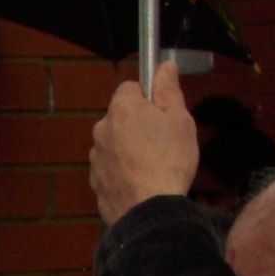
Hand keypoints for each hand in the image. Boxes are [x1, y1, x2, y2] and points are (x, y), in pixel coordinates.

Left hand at [90, 60, 200, 224]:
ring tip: (152, 167)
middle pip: (120, 117)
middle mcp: (101, 129)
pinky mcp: (94, 182)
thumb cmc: (170, 159)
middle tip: (162, 142)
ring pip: (114, 143)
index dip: (148, 98)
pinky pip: (110, 168)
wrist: (149, 210)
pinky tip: (139, 183)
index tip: (162, 114)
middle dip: (137, 125)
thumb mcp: (179, 119)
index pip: (130, 88)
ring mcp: (95, 157)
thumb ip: (169, 90)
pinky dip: (122, 172)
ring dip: (128, 149)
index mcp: (121, 108)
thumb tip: (165, 65)